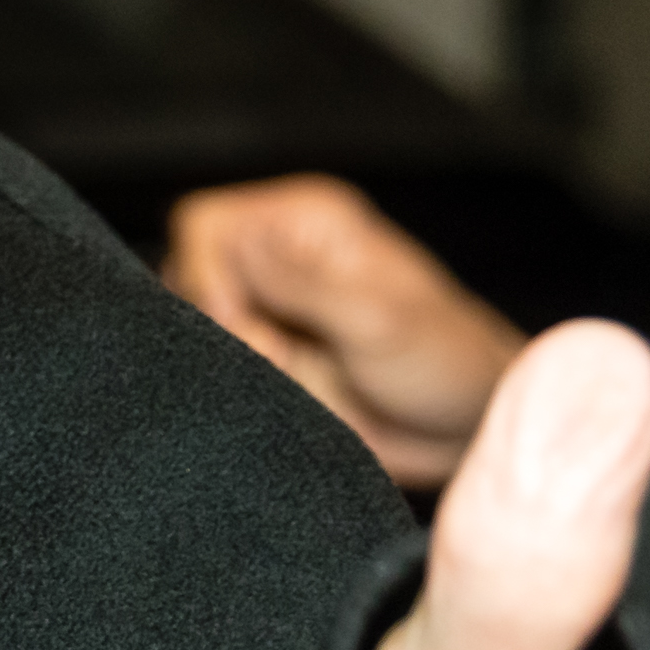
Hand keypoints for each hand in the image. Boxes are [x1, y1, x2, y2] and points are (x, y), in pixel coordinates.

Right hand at [164, 176, 524, 487]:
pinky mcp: (262, 356)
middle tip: (276, 359)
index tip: (249, 325)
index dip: (207, 275)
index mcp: (303, 221)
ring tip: (285, 379)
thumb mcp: (381, 318)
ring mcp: (265, 308)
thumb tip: (241, 245)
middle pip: (184, 274)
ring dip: (223, 359)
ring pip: (189, 324)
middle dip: (217, 326)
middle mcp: (275, 256)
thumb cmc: (445, 362)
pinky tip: (277, 396)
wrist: (465, 428)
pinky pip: (208, 364)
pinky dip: (226, 384)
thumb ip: (305, 283)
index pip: (203, 224)